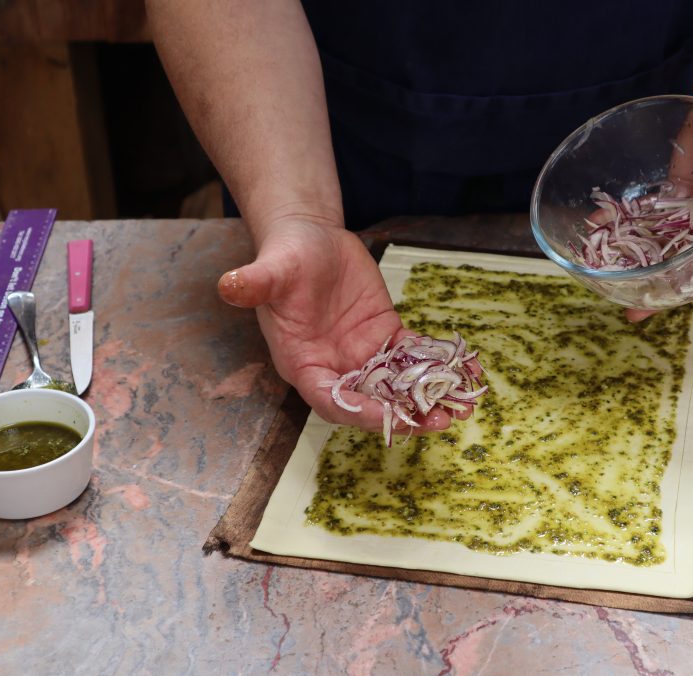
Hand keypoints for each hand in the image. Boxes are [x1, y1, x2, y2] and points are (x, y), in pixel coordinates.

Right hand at [218, 217, 466, 432]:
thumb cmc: (285, 256)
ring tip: (461, 407)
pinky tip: (465, 373)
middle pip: (371, 403)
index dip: (358, 413)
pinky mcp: (385, 337)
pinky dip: (438, 368)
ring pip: (397, 388)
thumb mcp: (271, 269)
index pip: (331, 400)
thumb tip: (228, 284)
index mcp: (303, 364)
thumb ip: (254, 284)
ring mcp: (363, 356)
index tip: (388, 418)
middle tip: (439, 421)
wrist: (309, 237)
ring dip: (428, 399)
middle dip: (404, 416)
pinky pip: (413, 359)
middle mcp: (335, 368)